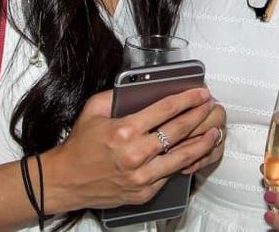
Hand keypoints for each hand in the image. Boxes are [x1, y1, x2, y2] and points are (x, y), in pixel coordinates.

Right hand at [42, 87, 217, 212]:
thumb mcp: (93, 110)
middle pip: (178, 132)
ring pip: (181, 157)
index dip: (187, 100)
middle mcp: (135, 154)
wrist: (65, 181)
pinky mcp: (143, 192)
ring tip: (213, 132)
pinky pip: (169, 176)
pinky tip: (194, 153)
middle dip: (198, 116)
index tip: (200, 93)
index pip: (165, 110)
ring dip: (201, 143)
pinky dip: (184, 163)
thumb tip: (138, 84)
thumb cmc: (79, 145)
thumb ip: (116, 94)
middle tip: (210, 107)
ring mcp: (141, 176)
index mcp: (124, 130)